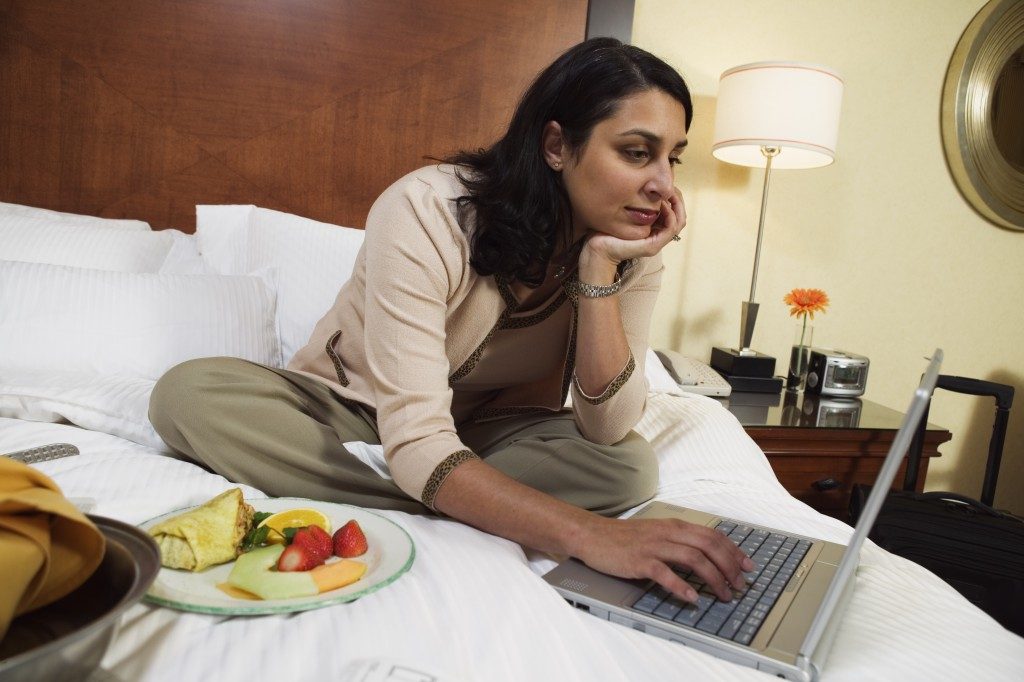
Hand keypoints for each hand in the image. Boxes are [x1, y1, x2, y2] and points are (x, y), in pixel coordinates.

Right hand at [570, 514, 753, 602]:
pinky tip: (691, 598)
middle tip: (740, 585)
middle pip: (708, 546)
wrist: (593, 535)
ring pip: (693, 559)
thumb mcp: (657, 533)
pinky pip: (665, 573)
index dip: (733, 551)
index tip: (747, 566)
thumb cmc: (626, 538)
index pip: (712, 535)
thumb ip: (679, 541)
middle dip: (729, 566)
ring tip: (723, 594)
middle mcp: (668, 533)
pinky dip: (681, 586)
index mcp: (674, 526)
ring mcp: (654, 546)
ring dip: (713, 578)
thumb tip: (706, 556)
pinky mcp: (640, 560)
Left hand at [582, 187, 686, 268]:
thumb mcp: (624, 211)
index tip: (667, 184)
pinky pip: (671, 229)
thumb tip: (644, 183)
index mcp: (653, 229)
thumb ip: (636, 202)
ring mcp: (656, 242)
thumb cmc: (606, 229)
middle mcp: (657, 236)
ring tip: (667, 194)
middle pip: (680, 216)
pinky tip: (661, 204)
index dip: (674, 197)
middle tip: (671, 187)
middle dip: (678, 199)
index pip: (674, 211)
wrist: (597, 248)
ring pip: (679, 222)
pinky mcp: (652, 246)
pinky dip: (670, 215)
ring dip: (676, 206)